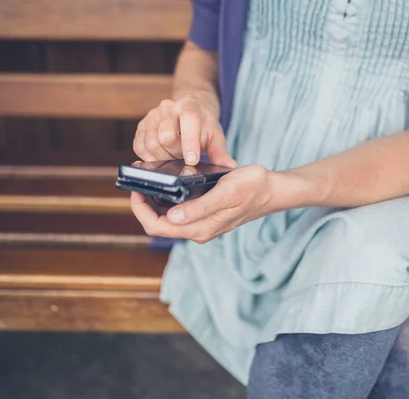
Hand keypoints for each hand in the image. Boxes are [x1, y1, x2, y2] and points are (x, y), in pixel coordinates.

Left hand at [130, 165, 282, 242]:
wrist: (272, 191)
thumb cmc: (252, 188)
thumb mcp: (226, 193)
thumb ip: (200, 208)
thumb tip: (173, 217)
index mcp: (200, 228)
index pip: (158, 226)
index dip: (141, 210)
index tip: (137, 188)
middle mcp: (198, 230)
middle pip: (159, 223)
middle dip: (144, 203)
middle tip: (140, 180)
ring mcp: (201, 224)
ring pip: (168, 217)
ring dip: (155, 200)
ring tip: (151, 178)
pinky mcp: (205, 216)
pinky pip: (179, 211)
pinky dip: (169, 198)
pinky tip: (168, 183)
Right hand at [133, 93, 235, 166]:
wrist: (190, 110)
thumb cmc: (203, 125)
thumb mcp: (216, 136)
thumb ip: (220, 152)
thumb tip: (229, 167)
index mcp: (190, 106)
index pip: (188, 120)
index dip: (189, 142)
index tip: (192, 160)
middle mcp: (169, 108)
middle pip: (165, 136)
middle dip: (175, 154)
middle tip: (183, 159)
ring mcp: (153, 115)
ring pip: (151, 142)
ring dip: (162, 157)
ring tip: (173, 157)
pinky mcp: (142, 125)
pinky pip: (139, 145)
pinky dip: (148, 156)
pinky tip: (160, 158)